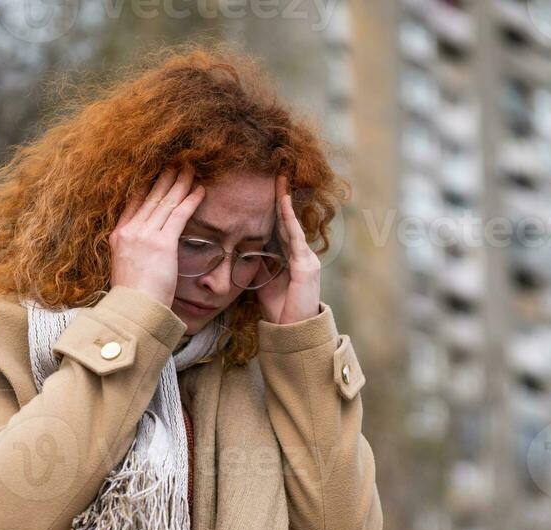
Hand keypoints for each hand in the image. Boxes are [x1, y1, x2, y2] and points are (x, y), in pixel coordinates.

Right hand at [108, 167, 205, 306]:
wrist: (133, 309)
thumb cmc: (133, 297)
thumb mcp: (125, 268)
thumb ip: (132, 252)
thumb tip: (143, 251)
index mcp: (118, 235)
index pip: (134, 203)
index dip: (147, 186)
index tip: (157, 174)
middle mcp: (130, 231)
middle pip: (151, 197)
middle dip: (166, 178)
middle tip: (177, 163)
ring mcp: (145, 235)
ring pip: (166, 202)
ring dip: (180, 183)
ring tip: (191, 169)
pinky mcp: (162, 243)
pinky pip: (179, 215)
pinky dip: (191, 201)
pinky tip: (200, 190)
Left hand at [257, 174, 321, 324]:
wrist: (292, 333)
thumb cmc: (279, 312)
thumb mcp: (264, 283)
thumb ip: (258, 265)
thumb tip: (243, 249)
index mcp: (292, 261)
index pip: (281, 229)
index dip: (273, 210)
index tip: (265, 191)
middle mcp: (302, 257)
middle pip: (288, 222)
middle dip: (281, 199)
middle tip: (275, 175)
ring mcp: (306, 260)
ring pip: (292, 225)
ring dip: (285, 202)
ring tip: (280, 181)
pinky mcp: (306, 266)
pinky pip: (295, 237)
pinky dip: (288, 218)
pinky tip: (283, 201)